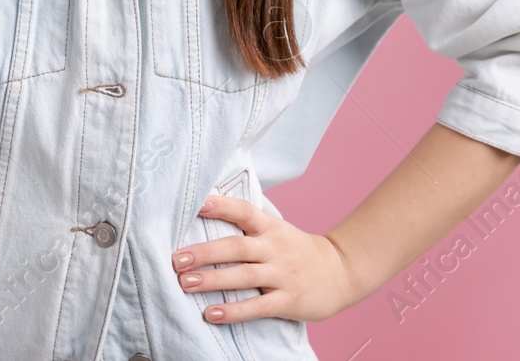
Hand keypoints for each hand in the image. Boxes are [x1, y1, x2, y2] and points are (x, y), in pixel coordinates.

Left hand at [171, 193, 368, 323]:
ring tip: (185, 283)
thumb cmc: (298, 251)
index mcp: (271, 228)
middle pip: (237, 247)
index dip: (221, 206)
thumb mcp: (277, 230)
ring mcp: (282, 274)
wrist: (341, 271)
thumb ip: (248, 226)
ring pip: (244, 276)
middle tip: (177, 259)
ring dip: (212, 280)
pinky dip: (233, 311)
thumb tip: (206, 215)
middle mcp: (275, 248)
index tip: (197, 205)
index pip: (244, 211)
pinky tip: (211, 313)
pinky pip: (257, 306)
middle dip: (205, 253)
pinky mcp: (288, 300)